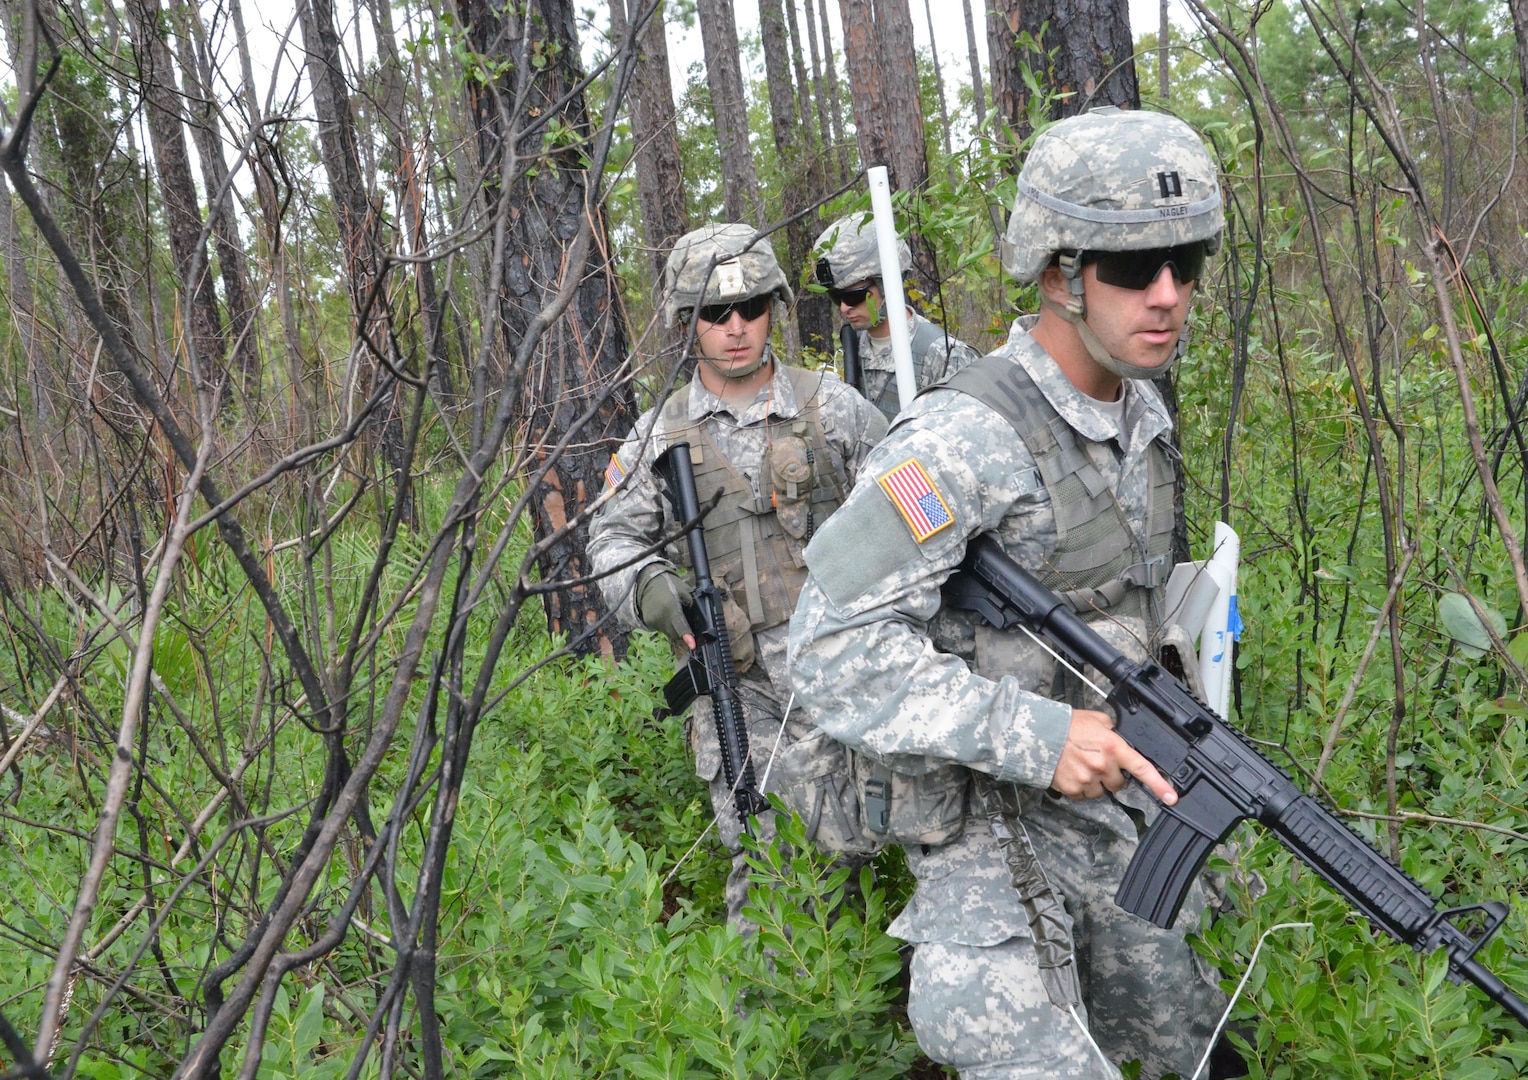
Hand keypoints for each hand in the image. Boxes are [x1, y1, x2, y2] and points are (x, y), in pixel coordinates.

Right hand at [636, 564, 694, 648]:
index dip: (687, 636)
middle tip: (687, 624)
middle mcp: (660, 617)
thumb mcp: (685, 592)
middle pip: (676, 633)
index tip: (692, 645)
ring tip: (674, 614)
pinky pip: (662, 629)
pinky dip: (667, 626)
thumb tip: (698, 622)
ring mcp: (653, 622)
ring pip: (669, 633)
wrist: (648, 582)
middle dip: (683, 632)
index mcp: (670, 607)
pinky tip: (666, 615)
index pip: (680, 625)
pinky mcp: (648, 623)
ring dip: (674, 628)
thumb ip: (692, 607)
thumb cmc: (669, 585)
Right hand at [1049, 708, 1176, 805]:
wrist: (1039, 734)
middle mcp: (1102, 765)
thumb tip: (1121, 740)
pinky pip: (1083, 796)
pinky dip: (1079, 787)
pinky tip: (1072, 772)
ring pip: (1100, 791)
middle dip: (1110, 775)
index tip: (1172, 797)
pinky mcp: (1073, 789)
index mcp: (1113, 747)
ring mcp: (1087, 779)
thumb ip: (1114, 732)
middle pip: (1118, 783)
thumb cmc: (1067, 725)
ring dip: (1094, 782)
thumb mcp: (1097, 720)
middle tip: (1096, 762)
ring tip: (1080, 765)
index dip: (1159, 784)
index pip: (1141, 768)